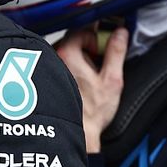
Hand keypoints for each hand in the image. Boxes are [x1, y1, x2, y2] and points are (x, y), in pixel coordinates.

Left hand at [56, 27, 127, 153]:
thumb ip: (116, 52)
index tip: (103, 50)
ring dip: (79, 59)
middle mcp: (52, 58)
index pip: (83, 30)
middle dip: (89, 49)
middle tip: (99, 65)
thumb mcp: (111, 80)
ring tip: (88, 78)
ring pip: (66, 52)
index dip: (97, 39)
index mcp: (67, 53)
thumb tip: (120, 34)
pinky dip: (70, 68)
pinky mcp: (46, 78)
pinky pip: (59, 64)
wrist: (76, 135)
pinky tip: (78, 84)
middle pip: (73, 40)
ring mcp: (47, 68)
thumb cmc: (91, 113)